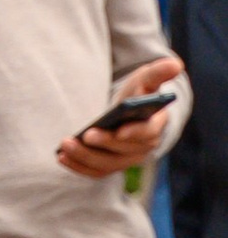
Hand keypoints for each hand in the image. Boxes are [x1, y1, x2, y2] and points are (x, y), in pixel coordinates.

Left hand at [58, 55, 182, 177]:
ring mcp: (126, 159)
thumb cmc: (138, 93)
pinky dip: (78, 167)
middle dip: (104, 144)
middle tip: (86, 134)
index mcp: (155, 126)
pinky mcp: (110, 166)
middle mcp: (143, 148)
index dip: (135, 133)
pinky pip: (95, 172)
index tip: (120, 130)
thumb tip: (176, 64)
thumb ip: (158, 73)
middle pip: (124, 151)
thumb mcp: (146, 80)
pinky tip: (61, 156)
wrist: (129, 112)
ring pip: (107, 165)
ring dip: (85, 157)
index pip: (148, 133)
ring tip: (64, 145)